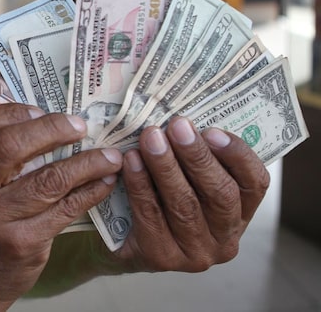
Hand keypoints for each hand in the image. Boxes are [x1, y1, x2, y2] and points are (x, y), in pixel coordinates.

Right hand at [0, 104, 122, 309]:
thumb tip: (43, 116)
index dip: (10, 112)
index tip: (40, 110)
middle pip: (9, 147)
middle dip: (51, 129)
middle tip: (80, 125)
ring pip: (47, 179)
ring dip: (86, 162)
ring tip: (109, 155)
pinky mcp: (20, 244)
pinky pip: (64, 210)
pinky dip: (90, 192)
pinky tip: (104, 181)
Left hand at [116, 116, 269, 272]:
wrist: (122, 240)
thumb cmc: (161, 198)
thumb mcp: (186, 178)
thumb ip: (194, 156)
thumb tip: (184, 120)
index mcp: (241, 213)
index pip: (255, 184)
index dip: (237, 155)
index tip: (211, 130)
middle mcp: (225, 238)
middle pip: (220, 194)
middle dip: (197, 156)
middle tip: (176, 126)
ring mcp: (196, 254)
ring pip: (184, 204)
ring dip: (166, 166)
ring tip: (150, 138)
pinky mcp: (163, 258)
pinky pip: (151, 215)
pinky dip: (140, 184)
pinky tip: (131, 162)